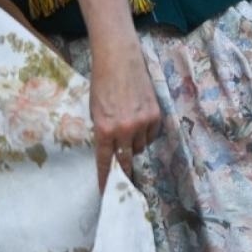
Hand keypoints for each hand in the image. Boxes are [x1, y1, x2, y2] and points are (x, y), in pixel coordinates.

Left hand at [89, 35, 161, 191]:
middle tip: (124, 173)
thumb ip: (102, 131)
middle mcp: (125, 129)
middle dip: (124, 166)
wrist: (119, 61)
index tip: (104, 190)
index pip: (105, 160)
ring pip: (140, 146)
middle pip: (126, 158)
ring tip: (129, 133)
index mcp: (105, 129)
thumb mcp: (95, 111)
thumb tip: (110, 147)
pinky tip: (140, 123)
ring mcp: (143, 123)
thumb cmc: (101, 84)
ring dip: (134, 145)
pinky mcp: (156, 115)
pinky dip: (146, 133)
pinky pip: (152, 134)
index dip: (105, 177)